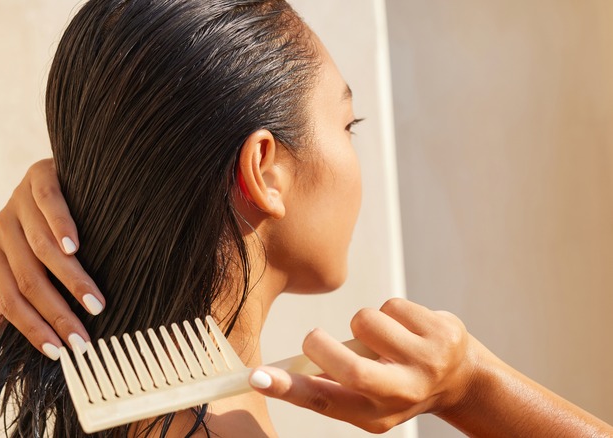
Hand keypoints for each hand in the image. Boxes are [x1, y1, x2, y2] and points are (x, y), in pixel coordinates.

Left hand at [0, 159, 105, 358]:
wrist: (60, 174)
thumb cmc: (46, 230)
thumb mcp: (26, 266)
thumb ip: (9, 305)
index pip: (8, 301)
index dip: (32, 328)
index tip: (60, 353)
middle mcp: (1, 230)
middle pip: (28, 280)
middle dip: (57, 314)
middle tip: (83, 339)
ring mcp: (18, 202)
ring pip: (42, 248)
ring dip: (70, 280)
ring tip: (94, 303)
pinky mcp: (38, 177)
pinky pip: (48, 205)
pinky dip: (61, 228)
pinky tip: (74, 248)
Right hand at [249, 298, 477, 432]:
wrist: (464, 378)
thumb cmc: (398, 384)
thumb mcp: (366, 398)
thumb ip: (330, 385)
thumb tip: (277, 370)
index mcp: (377, 415)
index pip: (327, 403)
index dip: (289, 390)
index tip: (258, 376)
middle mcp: (404, 394)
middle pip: (351, 368)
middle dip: (320, 345)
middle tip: (315, 339)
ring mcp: (428, 363)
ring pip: (365, 321)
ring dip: (362, 323)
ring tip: (380, 337)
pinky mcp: (444, 333)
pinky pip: (391, 305)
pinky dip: (389, 312)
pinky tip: (405, 327)